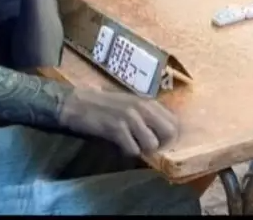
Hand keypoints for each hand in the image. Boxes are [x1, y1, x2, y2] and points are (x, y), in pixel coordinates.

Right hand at [60, 87, 179, 155]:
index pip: (174, 120)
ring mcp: (130, 117)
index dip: (170, 135)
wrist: (77, 104)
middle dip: (161, 144)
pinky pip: (133, 149)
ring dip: (143, 149)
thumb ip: (148, 114)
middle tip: (148, 146)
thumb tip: (166, 131)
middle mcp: (142, 107)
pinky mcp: (116, 128)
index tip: (161, 141)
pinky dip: (128, 152)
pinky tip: (120, 146)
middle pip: (169, 132)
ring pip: (152, 143)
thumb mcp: (131, 104)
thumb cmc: (105, 105)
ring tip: (132, 145)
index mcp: (147, 101)